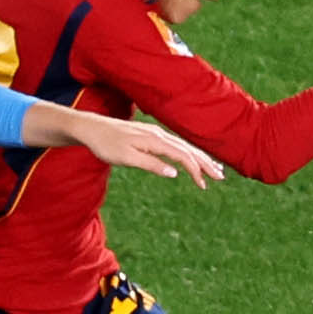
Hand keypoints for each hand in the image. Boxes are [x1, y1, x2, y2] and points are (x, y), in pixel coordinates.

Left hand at [69, 111, 226, 187]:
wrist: (91, 128)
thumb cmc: (106, 145)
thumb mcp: (127, 158)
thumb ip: (151, 164)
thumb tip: (174, 173)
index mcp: (155, 141)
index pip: (183, 156)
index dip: (196, 170)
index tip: (205, 184)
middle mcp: (159, 135)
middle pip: (188, 149)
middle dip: (205, 163)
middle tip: (221, 176)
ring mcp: (155, 133)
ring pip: (183, 145)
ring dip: (199, 157)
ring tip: (212, 168)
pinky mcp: (150, 135)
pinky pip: (174, 144)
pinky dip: (187, 152)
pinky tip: (189, 158)